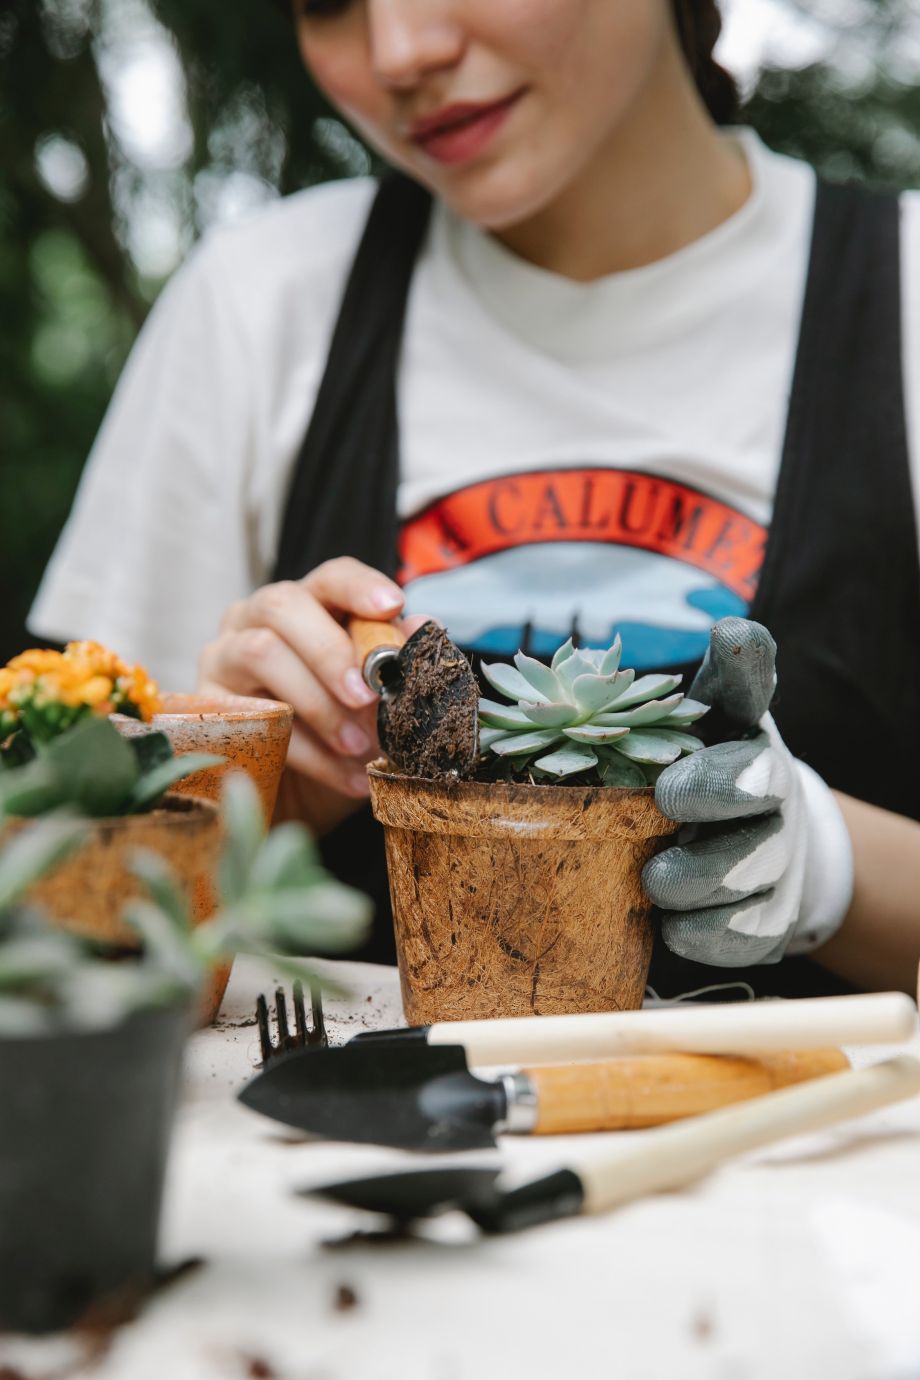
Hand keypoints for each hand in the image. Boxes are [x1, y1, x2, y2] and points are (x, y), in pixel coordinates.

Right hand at [198, 558, 423, 800]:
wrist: (306, 797)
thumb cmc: (344, 731)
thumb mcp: (379, 700)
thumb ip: (398, 661)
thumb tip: (422, 624)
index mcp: (308, 605)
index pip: (330, 577)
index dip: (359, 587)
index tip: (392, 605)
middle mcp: (256, 618)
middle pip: (282, 605)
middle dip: (329, 649)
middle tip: (366, 696)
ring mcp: (224, 655)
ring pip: (261, 653)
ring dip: (317, 704)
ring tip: (359, 747)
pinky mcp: (206, 703)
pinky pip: (252, 715)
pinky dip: (307, 751)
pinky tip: (347, 776)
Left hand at [642, 618, 853, 966]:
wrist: (744, 850)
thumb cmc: (698, 773)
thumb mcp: (699, 724)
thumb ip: (713, 681)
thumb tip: (736, 630)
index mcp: (742, 728)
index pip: (750, 687)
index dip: (744, 668)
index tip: (723, 649)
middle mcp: (772, 789)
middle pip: (760, 786)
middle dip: (716, 792)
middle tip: (666, 802)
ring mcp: (777, 856)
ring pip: (749, 872)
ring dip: (699, 878)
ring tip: (655, 880)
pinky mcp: (769, 919)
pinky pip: (745, 935)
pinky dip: (706, 935)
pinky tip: (672, 929)